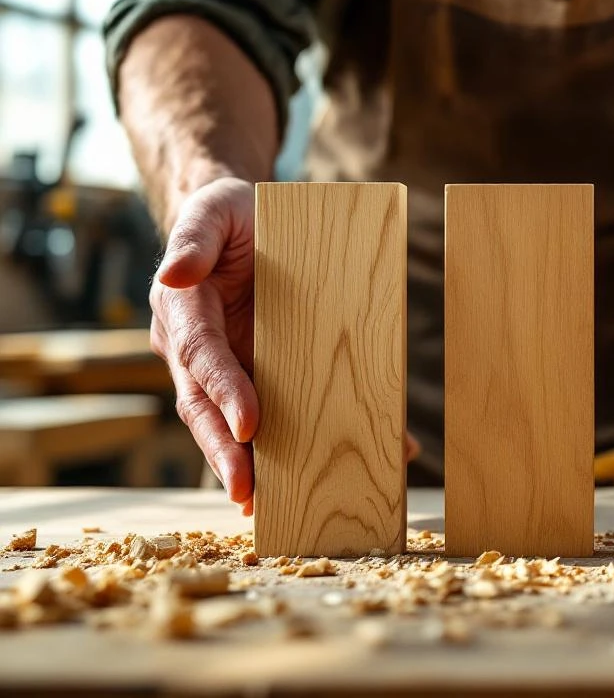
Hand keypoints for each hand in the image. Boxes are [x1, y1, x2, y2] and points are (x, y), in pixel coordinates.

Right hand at [150, 179, 420, 515]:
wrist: (247, 222)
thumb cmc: (230, 215)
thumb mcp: (213, 210)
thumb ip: (194, 237)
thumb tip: (172, 275)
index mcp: (186, 314)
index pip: (202, 358)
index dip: (223, 391)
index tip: (248, 423)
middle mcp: (201, 351)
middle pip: (207, 410)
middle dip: (226, 454)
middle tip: (249, 494)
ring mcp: (231, 367)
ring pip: (236, 425)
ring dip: (256, 465)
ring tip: (284, 503)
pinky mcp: (262, 374)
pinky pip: (278, 412)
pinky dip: (306, 441)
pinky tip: (342, 461)